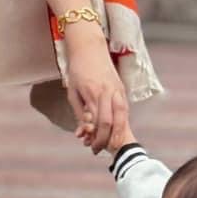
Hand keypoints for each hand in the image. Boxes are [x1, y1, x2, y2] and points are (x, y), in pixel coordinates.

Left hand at [66, 26, 128, 153]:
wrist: (89, 47)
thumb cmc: (78, 69)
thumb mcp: (72, 92)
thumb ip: (79, 113)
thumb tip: (82, 133)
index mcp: (94, 94)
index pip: (98, 123)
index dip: (94, 137)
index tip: (89, 146)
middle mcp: (108, 93)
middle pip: (113, 122)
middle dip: (107, 140)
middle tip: (99, 149)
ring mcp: (117, 90)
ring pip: (123, 117)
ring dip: (117, 133)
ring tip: (111, 144)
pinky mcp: (122, 89)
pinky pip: (124, 109)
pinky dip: (121, 122)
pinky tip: (116, 130)